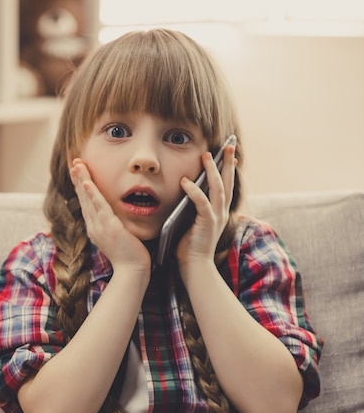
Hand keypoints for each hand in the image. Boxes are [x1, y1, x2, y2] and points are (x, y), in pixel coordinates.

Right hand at [70, 159, 150, 272]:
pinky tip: (87, 183)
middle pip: (83, 198)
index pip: (86, 203)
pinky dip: (93, 194)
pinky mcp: (109, 227)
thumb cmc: (128, 255)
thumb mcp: (117, 237)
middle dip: (78, 179)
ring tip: (77, 165)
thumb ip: (112, 225)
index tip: (78, 172)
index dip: (81, 187)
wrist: (131, 270)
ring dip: (82, 181)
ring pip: (89, 199)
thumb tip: (113, 217)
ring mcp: (100, 226)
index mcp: (95, 228)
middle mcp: (94, 226)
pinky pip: (100, 207)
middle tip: (74, 162)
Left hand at [176, 141, 236, 266]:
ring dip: (213, 171)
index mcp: (220, 212)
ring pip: (218, 189)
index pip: (227, 186)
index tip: (229, 152)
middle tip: (228, 145)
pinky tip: (185, 182)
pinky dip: (194, 192)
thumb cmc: (190, 247)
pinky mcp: (207, 223)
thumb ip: (193, 207)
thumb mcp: (193, 222)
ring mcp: (216, 218)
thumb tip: (183, 190)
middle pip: (228, 182)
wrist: (195, 267)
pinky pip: (202, 203)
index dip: (229, 168)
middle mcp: (222, 213)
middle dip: (228, 163)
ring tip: (207, 156)